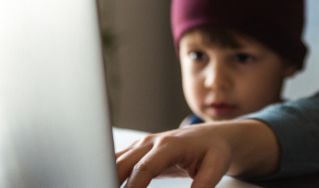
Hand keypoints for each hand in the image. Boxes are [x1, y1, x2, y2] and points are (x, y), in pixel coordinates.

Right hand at [116, 124, 232, 187]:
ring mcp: (141, 145)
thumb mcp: (216, 167)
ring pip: (114, 162)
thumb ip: (204, 185)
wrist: (212, 136)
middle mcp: (150, 142)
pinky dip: (110, 175)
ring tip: (103, 186)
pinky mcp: (138, 151)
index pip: (143, 168)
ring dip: (106, 177)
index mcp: (169, 145)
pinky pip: (117, 163)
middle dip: (110, 182)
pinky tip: (108, 184)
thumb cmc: (215, 150)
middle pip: (121, 164)